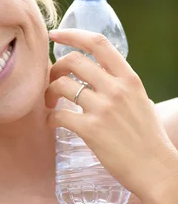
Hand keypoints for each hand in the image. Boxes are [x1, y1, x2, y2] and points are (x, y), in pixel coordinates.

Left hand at [44, 29, 177, 202]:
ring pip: (61, 85)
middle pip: (73, 61)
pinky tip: (52, 123)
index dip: (72, 34)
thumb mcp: (142, 102)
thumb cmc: (149, 139)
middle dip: (55, 68)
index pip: (98, 43)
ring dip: (48, 92)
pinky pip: (58, 115)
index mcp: (129, 79)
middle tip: (51, 81)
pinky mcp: (91, 130)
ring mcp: (103, 109)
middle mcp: (116, 89)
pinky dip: (50, 118)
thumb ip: (123, 88)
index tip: (54, 35)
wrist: (155, 169)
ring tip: (50, 104)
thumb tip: (105, 80)